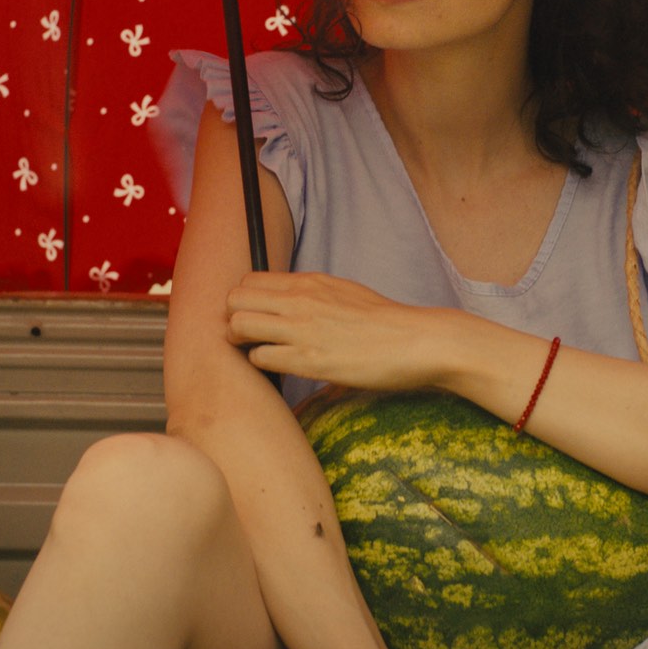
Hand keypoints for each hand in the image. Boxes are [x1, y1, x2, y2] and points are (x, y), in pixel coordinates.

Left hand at [224, 271, 469, 390]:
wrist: (414, 341)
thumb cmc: (384, 322)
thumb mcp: (344, 292)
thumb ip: (313, 294)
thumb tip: (291, 300)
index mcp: (309, 282)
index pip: (249, 281)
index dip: (244, 301)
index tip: (253, 317)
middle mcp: (300, 300)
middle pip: (234, 300)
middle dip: (233, 319)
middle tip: (248, 337)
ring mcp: (302, 329)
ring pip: (238, 326)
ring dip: (242, 343)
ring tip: (259, 352)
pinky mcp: (308, 360)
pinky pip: (260, 358)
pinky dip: (262, 365)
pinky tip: (280, 367)